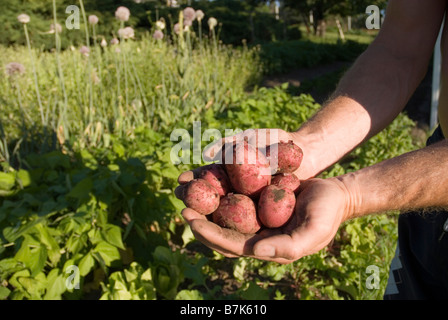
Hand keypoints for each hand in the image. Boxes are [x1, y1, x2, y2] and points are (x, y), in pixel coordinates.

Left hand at [179, 177, 350, 263]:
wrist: (335, 193)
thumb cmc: (327, 214)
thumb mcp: (312, 232)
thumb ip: (286, 246)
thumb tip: (254, 252)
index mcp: (263, 246)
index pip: (229, 244)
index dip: (207, 234)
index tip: (189, 219)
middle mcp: (254, 233)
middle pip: (219, 229)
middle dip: (198, 218)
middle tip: (180, 202)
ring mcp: (254, 215)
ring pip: (222, 211)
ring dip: (203, 200)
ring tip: (184, 186)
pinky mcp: (255, 198)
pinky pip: (232, 192)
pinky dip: (218, 185)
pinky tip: (204, 172)